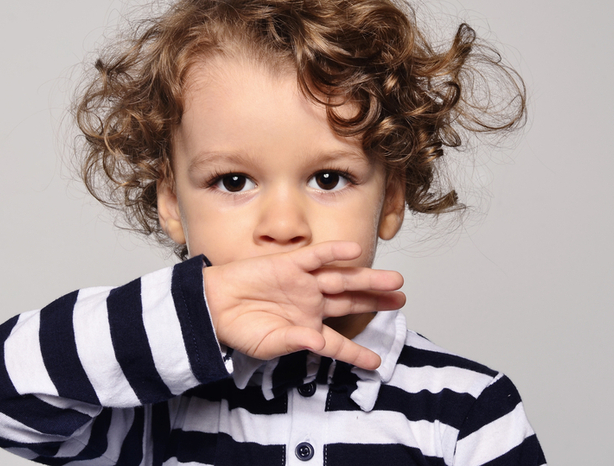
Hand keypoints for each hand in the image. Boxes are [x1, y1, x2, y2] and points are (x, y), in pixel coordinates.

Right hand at [202, 241, 404, 370]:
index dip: (356, 353)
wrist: (212, 306)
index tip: (376, 364)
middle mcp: (309, 304)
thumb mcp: (267, 344)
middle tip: (401, 299)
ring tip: (393, 280)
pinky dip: (335, 253)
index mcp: (306, 328)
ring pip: (341, 279)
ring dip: (367, 278)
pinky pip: (317, 257)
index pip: (337, 343)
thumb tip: (318, 344)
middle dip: (375, 300)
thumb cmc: (237, 329)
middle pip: (350, 301)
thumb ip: (294, 343)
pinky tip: (355, 250)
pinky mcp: (289, 265)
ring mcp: (302, 283)